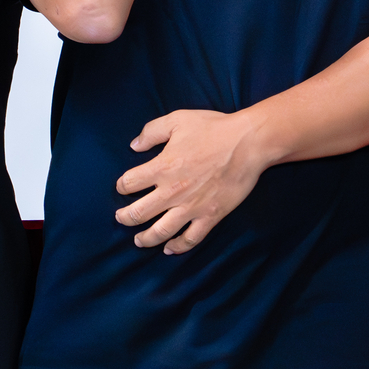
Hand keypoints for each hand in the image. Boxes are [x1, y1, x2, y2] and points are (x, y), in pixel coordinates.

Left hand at [114, 108, 275, 254]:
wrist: (248, 143)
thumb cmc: (213, 128)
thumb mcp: (177, 120)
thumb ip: (151, 132)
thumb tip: (134, 146)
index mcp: (162, 167)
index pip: (129, 183)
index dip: (121, 185)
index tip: (122, 186)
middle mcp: (172, 191)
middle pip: (138, 213)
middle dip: (125, 217)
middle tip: (121, 218)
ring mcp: (191, 207)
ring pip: (160, 232)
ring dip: (145, 238)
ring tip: (139, 240)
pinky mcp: (210, 216)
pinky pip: (190, 239)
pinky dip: (178, 247)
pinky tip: (170, 249)